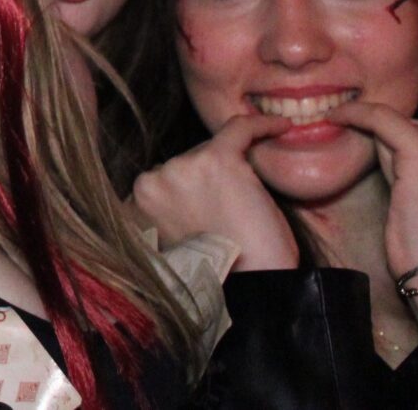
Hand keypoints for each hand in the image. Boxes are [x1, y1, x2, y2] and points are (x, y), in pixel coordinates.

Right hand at [130, 112, 298, 269]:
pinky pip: (239, 129)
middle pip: (184, 162)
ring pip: (210, 151)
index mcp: (136, 203)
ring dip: (231, 169)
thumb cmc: (220, 275)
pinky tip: (281, 128)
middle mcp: (152, 182)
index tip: (214, 197)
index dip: (192, 188)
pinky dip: (261, 126)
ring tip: (251, 200)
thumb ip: (167, 212)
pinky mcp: (218, 160)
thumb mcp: (175, 243)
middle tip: (235, 208)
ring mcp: (182, 168)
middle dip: (208, 180)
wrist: (252, 291)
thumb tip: (180, 193)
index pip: (166, 180)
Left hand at [328, 102, 417, 278]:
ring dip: (385, 155)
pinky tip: (335, 117)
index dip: (399, 139)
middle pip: (412, 124)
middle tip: (409, 196)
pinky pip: (379, 118)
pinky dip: (355, 115)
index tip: (364, 120)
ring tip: (407, 196)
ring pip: (394, 127)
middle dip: (396, 151)